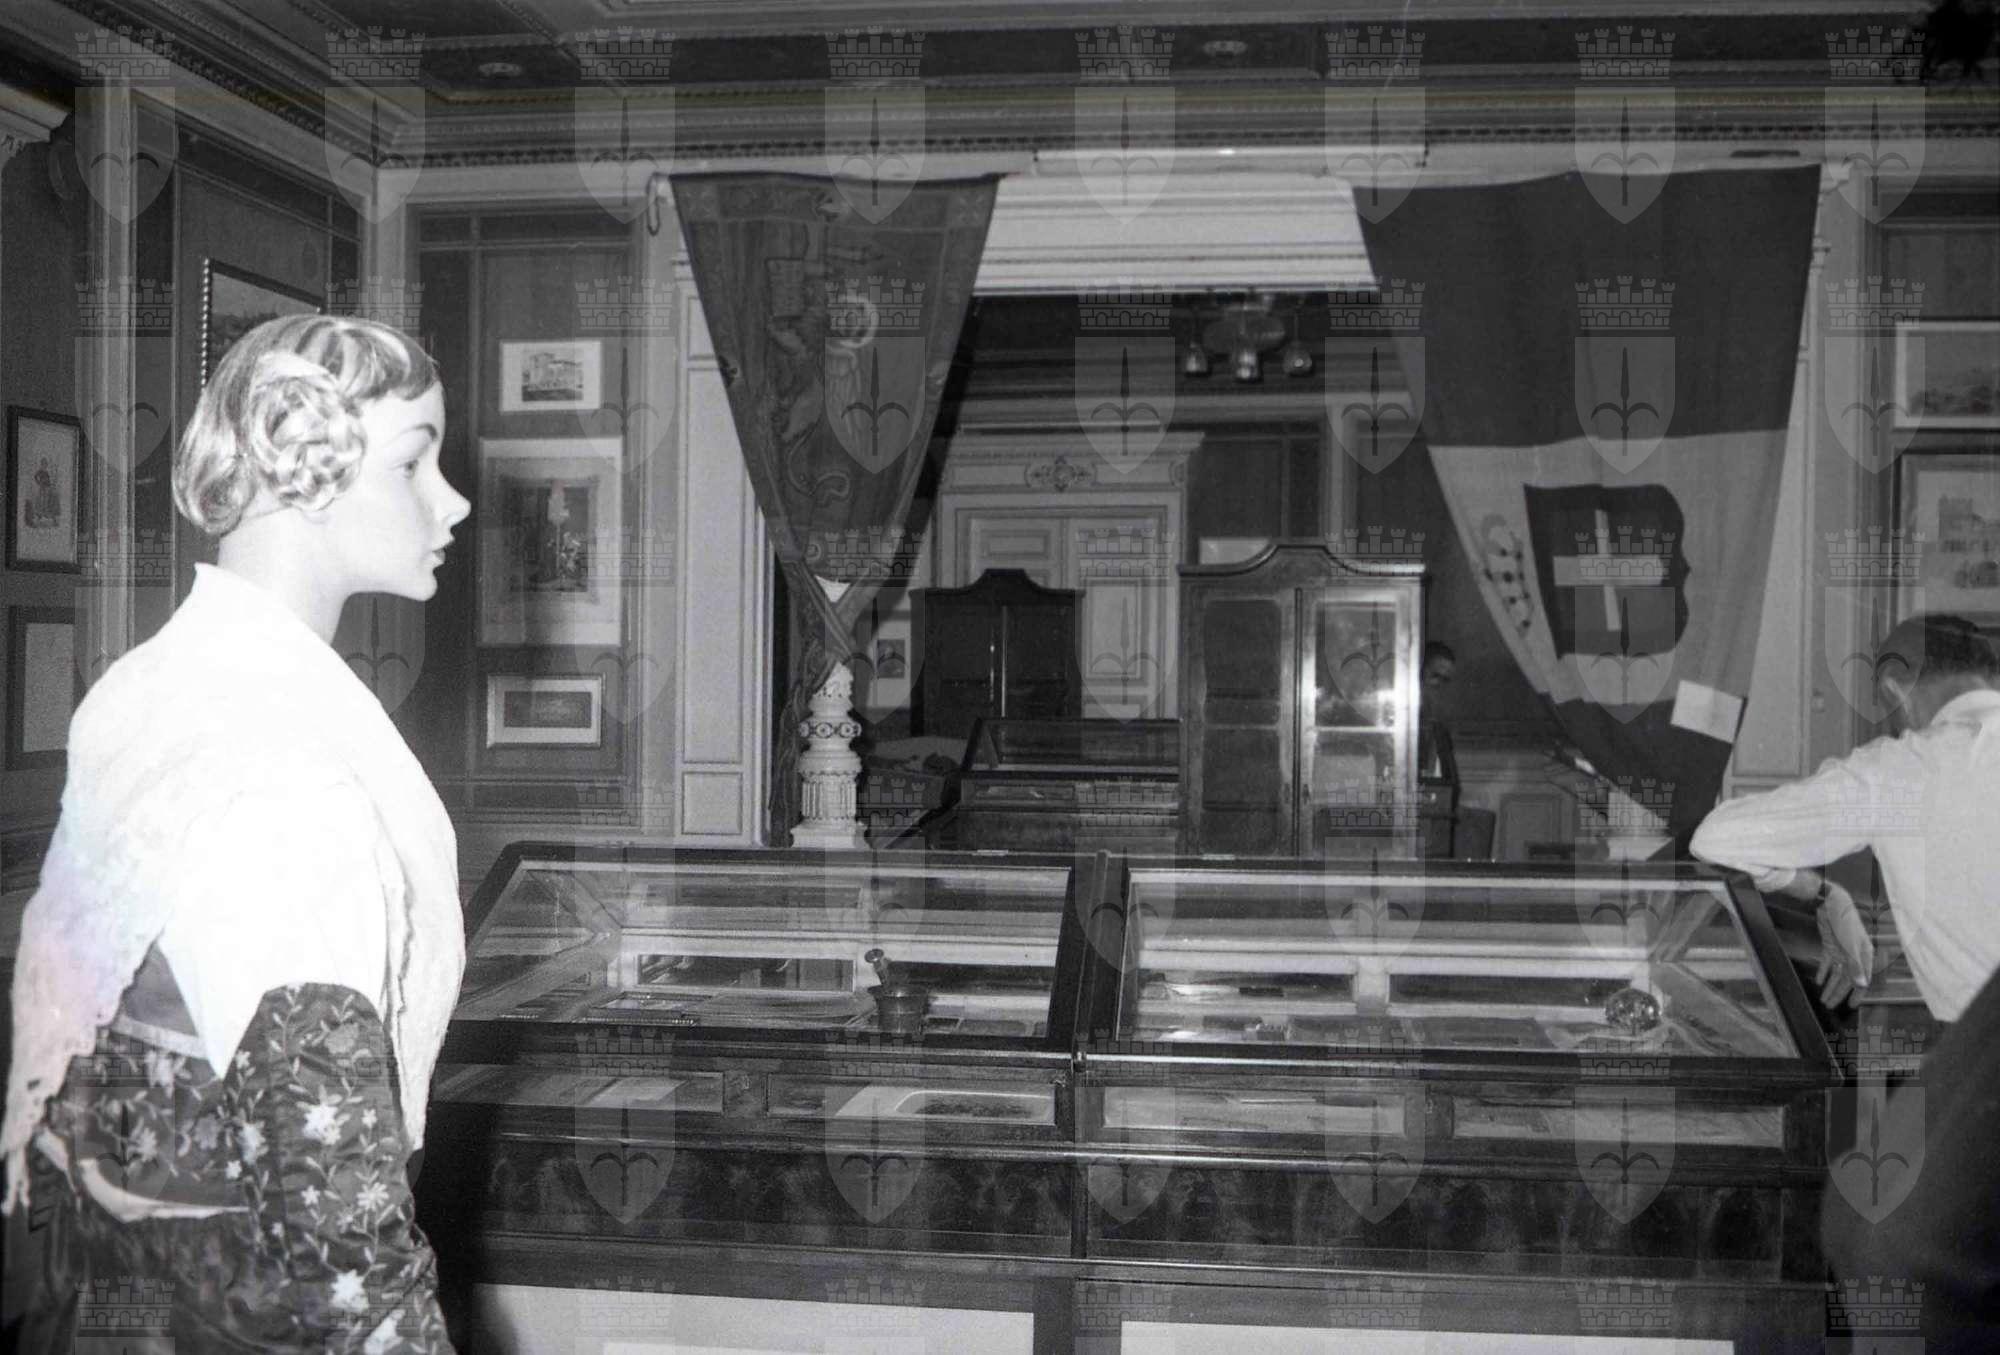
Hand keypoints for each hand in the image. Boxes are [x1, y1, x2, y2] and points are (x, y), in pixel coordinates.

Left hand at [1813, 880, 1875, 1007]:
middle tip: (1829, 1006)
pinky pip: (1828, 962)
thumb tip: (1861, 985)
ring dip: (1830, 985)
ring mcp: (1842, 950)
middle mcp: (1855, 955)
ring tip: (1823, 998)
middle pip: (1847, 979)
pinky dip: (1824, 972)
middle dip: (1838, 993)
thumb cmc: (1844, 922)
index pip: (1862, 980)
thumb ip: (1855, 965)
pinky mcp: (1830, 945)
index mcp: (1864, 955)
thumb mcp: (1850, 946)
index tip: (1851, 1006)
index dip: (1857, 994)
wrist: (1831, 902)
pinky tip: (1819, 980)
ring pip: (1837, 972)